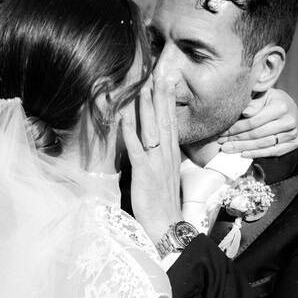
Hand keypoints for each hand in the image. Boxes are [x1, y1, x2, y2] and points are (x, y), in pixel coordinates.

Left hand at [121, 72, 181, 243]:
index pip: (171, 122)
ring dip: (148, 107)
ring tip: (144, 86)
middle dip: (162, 96)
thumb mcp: (164, 176)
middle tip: (160, 73)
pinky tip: (125, 116)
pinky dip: (130, 132)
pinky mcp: (144, 172)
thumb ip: (159, 159)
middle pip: (165, 119)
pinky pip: (136, 148)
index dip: (169, 101)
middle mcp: (166, 154)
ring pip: (152, 129)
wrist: (166, 224)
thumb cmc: (162, 203)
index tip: (167, 82)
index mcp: (171, 155)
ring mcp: (156, 162)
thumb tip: (153, 147)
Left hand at [216, 88, 297, 158]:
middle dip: (237, 140)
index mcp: (281, 106)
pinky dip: (258, 154)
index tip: (222, 132)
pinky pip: (273, 152)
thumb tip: (246, 113)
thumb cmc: (269, 99)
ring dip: (244, 148)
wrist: (288, 105)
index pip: (253, 122)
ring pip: (263, 144)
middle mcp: (289, 121)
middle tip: (222, 144)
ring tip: (228, 149)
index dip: (236, 129)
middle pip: (257, 134)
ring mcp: (293, 133)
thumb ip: (254, 103)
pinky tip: (244, 154)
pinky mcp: (294, 143)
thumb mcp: (261, 95)